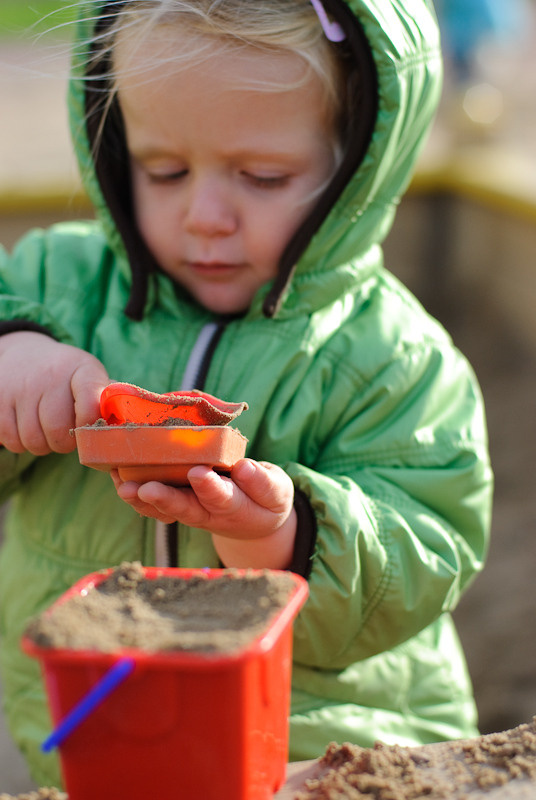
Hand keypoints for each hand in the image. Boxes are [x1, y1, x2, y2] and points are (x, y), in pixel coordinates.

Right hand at [0, 332, 109, 454]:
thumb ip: (107, 400)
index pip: (90, 400)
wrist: (25, 354)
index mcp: (82, 369)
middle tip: (66, 434)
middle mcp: (50, 376)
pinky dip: (20, 443)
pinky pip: (11, 441)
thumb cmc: (68, 375)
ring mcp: (21, 388)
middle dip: (64, 442)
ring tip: (46, 429)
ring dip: (42, 445)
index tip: (90, 428)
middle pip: (58, 431)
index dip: (90, 423)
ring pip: (34, 441)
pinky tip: (27, 427)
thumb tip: (126, 426)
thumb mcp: (90, 376)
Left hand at [111, 458, 297, 568]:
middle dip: (165, 498)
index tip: (199, 473)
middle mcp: (208, 514)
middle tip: (147, 488)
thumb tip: (244, 467)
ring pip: (164, 510)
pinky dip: (135, 494)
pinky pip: (152, 505)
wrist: (255, 519)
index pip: (223, 498)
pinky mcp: (177, 507)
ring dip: (142, 500)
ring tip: (124, 487)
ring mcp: (190, 513)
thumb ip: (262, 483)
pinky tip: (118, 477)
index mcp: (237, 508)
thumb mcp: (277, 491)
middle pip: (185, 508)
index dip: (210, 487)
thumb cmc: (266, 498)